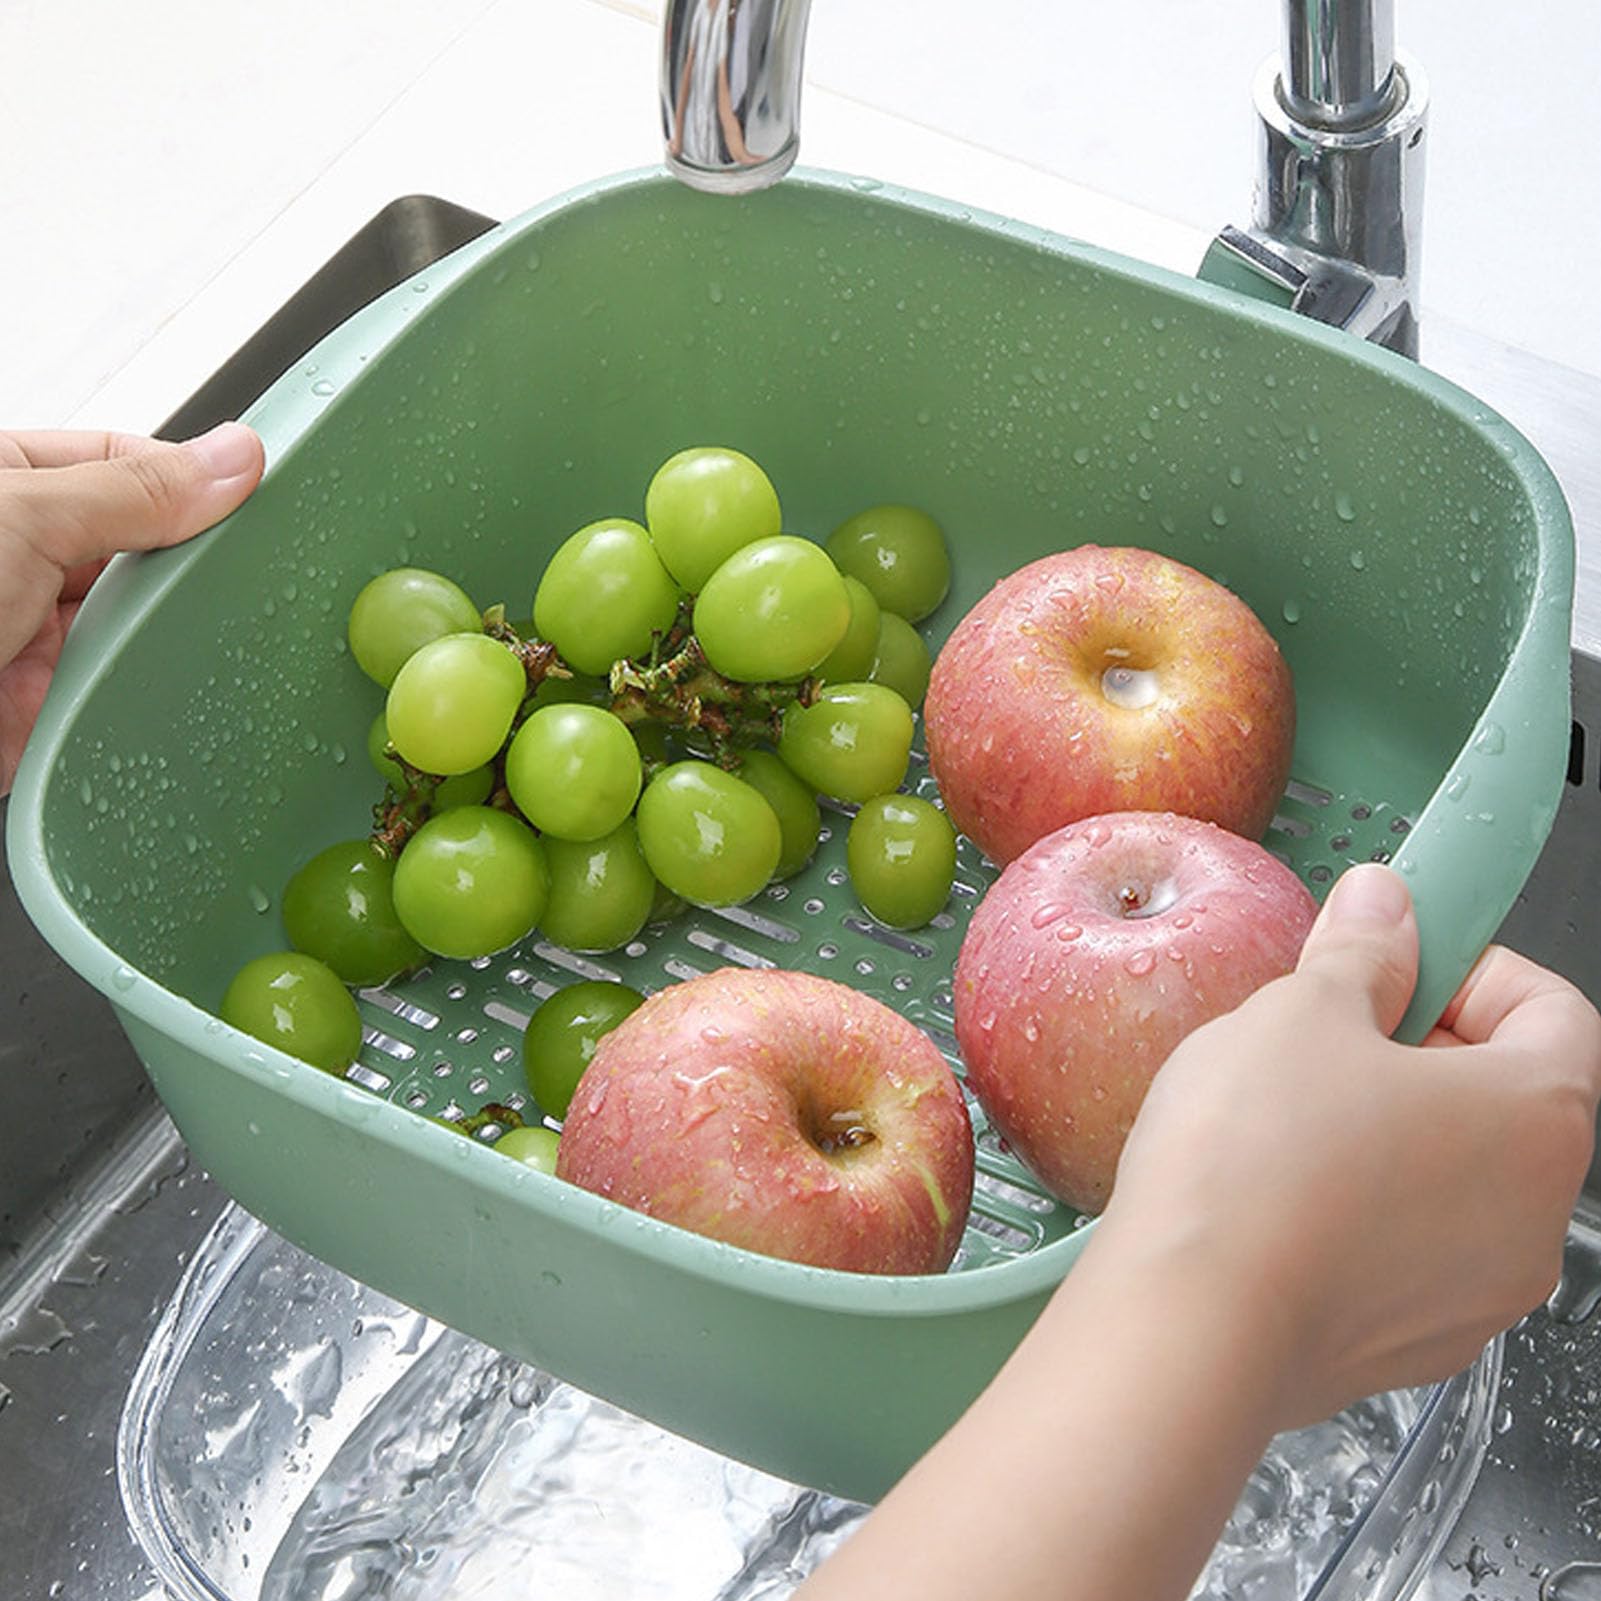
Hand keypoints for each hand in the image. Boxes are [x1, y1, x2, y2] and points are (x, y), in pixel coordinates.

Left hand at [0, 424, 262, 792]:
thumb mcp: (17, 518)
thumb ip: (131, 492)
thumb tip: (232, 458)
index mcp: (1, 486)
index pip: (125, 466)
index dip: (194, 482)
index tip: (267, 502)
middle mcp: (9, 562)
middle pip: (134, 559)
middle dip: (179, 578)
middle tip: (246, 588)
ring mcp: (17, 642)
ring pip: (125, 640)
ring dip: (154, 653)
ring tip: (203, 655)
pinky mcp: (24, 720)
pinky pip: (102, 715)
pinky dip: (129, 719)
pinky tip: (161, 712)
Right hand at [801, 868, 1600, 1600]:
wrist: (1189, 1325)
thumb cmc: (1257, 1157)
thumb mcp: (1302, 1011)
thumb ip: (1361, 948)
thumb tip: (1387, 900)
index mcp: (1537, 1115)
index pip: (1552, 1009)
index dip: (1469, 967)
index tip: (1390, 960)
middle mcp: (1538, 1216)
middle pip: (1504, 1098)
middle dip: (1417, 1049)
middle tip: (1320, 1030)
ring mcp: (1482, 1295)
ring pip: (1452, 1178)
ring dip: (1386, 1131)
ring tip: (1281, 1118)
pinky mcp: (1414, 1347)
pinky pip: (1405, 1251)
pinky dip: (1358, 1210)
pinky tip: (1272, 1196)